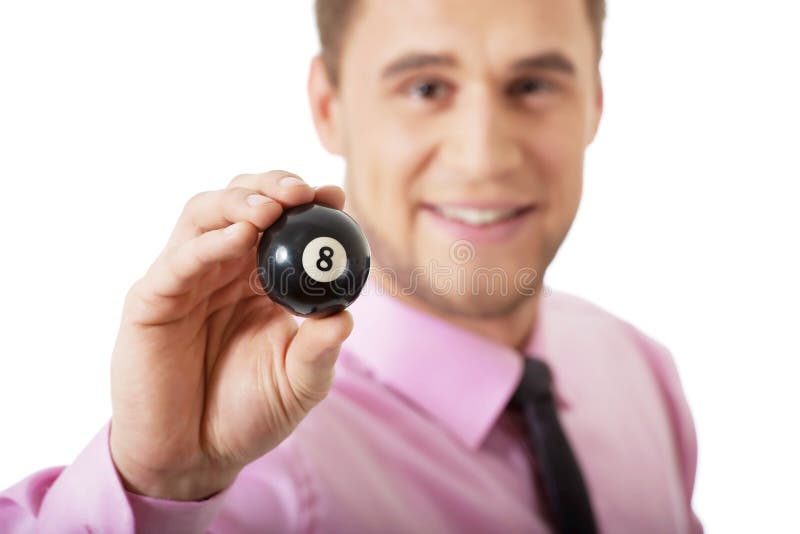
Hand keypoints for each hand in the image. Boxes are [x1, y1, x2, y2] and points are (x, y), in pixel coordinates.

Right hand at [108, 171, 353, 499]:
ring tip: (273, 208)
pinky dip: (209, 243)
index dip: (307, 203)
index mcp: (257, 279)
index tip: (337, 198)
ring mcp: (184, 279)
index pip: (280, 222)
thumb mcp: (299, 385)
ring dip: (239, 202)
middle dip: (271, 186)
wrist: (194, 458)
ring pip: (203, 215)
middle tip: (303, 192)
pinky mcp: (151, 300)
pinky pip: (178, 261)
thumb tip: (346, 317)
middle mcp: (220, 269)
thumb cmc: (247, 415)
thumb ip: (320, 351)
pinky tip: (242, 236)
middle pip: (239, 203)